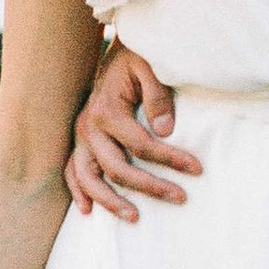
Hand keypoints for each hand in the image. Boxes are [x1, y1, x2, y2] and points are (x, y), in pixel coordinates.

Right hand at [67, 42, 202, 219]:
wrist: (116, 50)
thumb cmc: (137, 58)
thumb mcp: (151, 68)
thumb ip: (158, 96)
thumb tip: (164, 131)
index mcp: (107, 110)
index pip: (142, 145)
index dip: (171, 159)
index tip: (197, 168)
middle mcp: (89, 127)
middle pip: (117, 168)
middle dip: (150, 186)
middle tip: (180, 198)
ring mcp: (81, 136)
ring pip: (89, 177)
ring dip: (110, 201)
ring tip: (134, 218)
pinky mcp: (80, 141)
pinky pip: (72, 171)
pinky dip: (78, 191)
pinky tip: (88, 210)